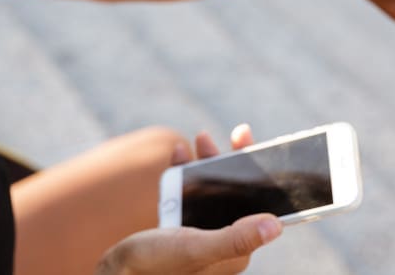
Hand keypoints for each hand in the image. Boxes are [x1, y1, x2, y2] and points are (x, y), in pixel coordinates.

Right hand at [96, 125, 280, 274]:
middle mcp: (222, 242)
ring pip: (212, 191)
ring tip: (201, 139)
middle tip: (238, 133)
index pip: (258, 206)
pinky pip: (189, 195)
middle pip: (236, 194)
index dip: (261, 175)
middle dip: (234, 163)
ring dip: (208, 163)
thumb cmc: (155, 265)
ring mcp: (200, 234)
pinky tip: (178, 155)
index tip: (261, 147)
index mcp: (235, 250)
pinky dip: (185, 173)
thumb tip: (276, 225)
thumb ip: (236, 238)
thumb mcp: (196, 248)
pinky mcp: (180, 229)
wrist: (118, 274)